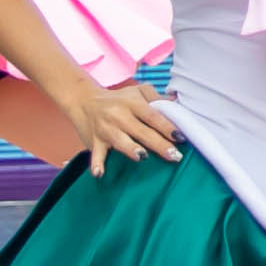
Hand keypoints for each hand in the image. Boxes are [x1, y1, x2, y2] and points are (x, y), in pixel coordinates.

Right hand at [51, 66, 185, 166]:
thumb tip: (178, 104)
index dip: (167, 127)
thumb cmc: (118, 99)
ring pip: (120, 141)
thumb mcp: (138, 92)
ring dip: (131, 149)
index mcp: (132, 103)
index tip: (181, 137)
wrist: (84, 101)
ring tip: (142, 156)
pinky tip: (100, 173)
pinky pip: (96, 154)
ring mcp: (105, 129)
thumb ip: (157, 98)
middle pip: (141, 131)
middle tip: (175, 155)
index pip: (152, 116)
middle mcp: (118, 115)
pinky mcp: (94, 141)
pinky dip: (97, 164)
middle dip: (158, 144)